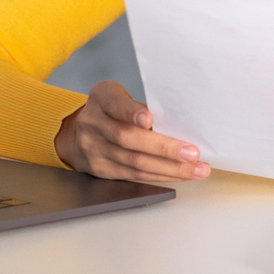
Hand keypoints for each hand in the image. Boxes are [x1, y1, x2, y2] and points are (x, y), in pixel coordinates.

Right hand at [53, 80, 211, 182]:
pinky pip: (133, 176)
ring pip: (134, 163)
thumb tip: (178, 123)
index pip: (115, 104)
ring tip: (195, 170)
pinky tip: (178, 175)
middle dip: (164, 148)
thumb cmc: (109, 111)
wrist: (78, 134)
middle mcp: (93, 124)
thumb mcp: (119, 97)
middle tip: (192, 153)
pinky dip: (159, 176)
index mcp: (100, 99)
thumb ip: (139, 107)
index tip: (149, 119)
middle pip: (128, 139)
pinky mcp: (101, 170)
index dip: (131, 112)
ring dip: (169, 168)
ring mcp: (94, 149)